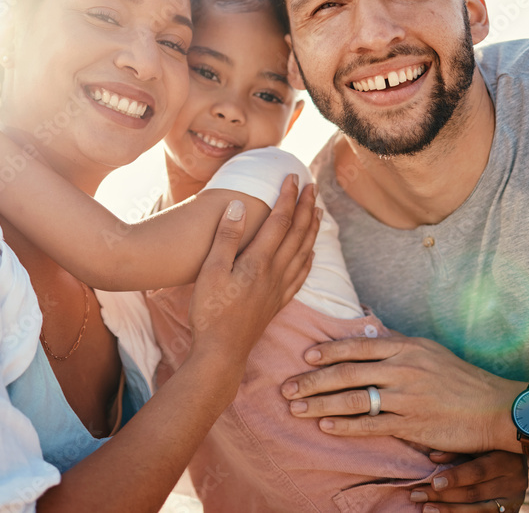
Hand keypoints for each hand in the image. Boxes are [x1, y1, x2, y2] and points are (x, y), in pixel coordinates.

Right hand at [188, 175, 318, 369]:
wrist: (221, 352)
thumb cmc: (210, 312)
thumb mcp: (210, 271)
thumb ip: (227, 237)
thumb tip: (241, 205)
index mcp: (258, 261)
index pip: (280, 220)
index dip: (287, 196)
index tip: (292, 176)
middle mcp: (274, 273)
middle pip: (297, 233)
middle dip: (306, 206)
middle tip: (312, 185)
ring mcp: (278, 289)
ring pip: (303, 252)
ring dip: (312, 228)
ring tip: (318, 211)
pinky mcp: (277, 303)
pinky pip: (300, 275)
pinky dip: (308, 258)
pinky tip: (310, 254)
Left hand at [281, 335, 523, 453]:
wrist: (495, 407)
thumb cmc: (460, 379)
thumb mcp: (429, 351)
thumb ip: (397, 345)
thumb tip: (368, 337)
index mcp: (406, 348)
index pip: (357, 346)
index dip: (328, 351)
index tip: (305, 356)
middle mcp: (403, 369)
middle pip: (347, 372)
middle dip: (312, 380)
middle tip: (287, 387)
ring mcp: (407, 397)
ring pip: (354, 398)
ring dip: (321, 404)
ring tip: (296, 408)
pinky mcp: (412, 424)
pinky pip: (371, 424)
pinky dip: (346, 426)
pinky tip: (326, 427)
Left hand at [410, 451, 527, 512]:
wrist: (519, 461)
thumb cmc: (492, 447)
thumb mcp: (479, 443)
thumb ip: (458, 449)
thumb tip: (432, 457)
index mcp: (505, 461)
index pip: (478, 471)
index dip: (455, 478)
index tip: (433, 482)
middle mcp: (513, 483)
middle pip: (474, 494)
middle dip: (443, 496)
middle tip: (417, 495)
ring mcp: (513, 502)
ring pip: (478, 511)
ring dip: (450, 511)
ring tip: (427, 509)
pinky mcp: (511, 512)